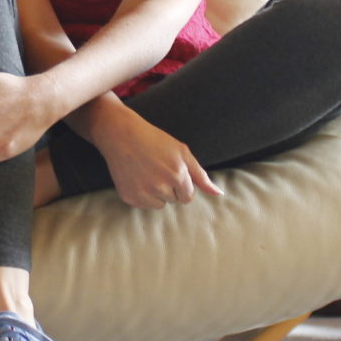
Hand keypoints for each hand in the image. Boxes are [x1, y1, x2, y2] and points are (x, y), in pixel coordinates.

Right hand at [94, 108, 221, 208]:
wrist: (121, 135)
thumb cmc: (154, 140)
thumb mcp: (182, 152)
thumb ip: (201, 176)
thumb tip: (220, 194)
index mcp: (178, 175)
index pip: (188, 197)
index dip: (181, 184)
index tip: (170, 171)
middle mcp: (161, 187)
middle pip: (174, 201)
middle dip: (169, 188)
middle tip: (157, 168)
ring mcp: (144, 193)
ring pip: (159, 205)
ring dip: (156, 193)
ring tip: (146, 172)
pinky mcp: (130, 197)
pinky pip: (143, 205)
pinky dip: (142, 195)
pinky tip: (136, 177)